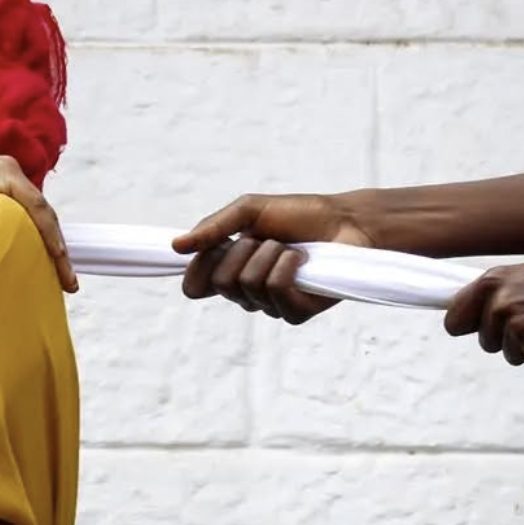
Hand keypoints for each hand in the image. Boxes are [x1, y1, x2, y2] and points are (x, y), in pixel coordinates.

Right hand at [0, 151, 77, 292]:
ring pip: (44, 215)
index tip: (57, 280)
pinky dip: (48, 231)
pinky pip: (35, 207)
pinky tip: (56, 252)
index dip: (48, 249)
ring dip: (58, 248)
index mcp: (1, 187)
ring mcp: (9, 172)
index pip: (34, 221)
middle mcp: (9, 176)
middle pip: (43, 220)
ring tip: (65, 277)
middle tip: (69, 284)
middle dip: (59, 255)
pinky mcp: (5, 174)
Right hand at [170, 192, 374, 323]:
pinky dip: (287, 266)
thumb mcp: (249, 211)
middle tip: (265, 239)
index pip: (195, 286)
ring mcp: (270, 305)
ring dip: (269, 254)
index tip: (205, 248)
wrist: (346, 222)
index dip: (196, 270)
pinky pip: (275, 291)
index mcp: (231, 270)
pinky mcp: (296, 313)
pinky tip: (302, 260)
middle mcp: (247, 293)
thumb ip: (213, 228)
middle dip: (242, 251)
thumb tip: (177, 245)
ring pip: (248, 285)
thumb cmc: (299, 216)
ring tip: (289, 247)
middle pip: (221, 283)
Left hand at [444, 259, 523, 371]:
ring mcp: (518, 327)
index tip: (480, 328)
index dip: (468, 327)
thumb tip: (467, 314)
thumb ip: (496, 294)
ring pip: (509, 354)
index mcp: (492, 282)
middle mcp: (499, 304)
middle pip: (485, 341)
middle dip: (508, 338)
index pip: (454, 319)